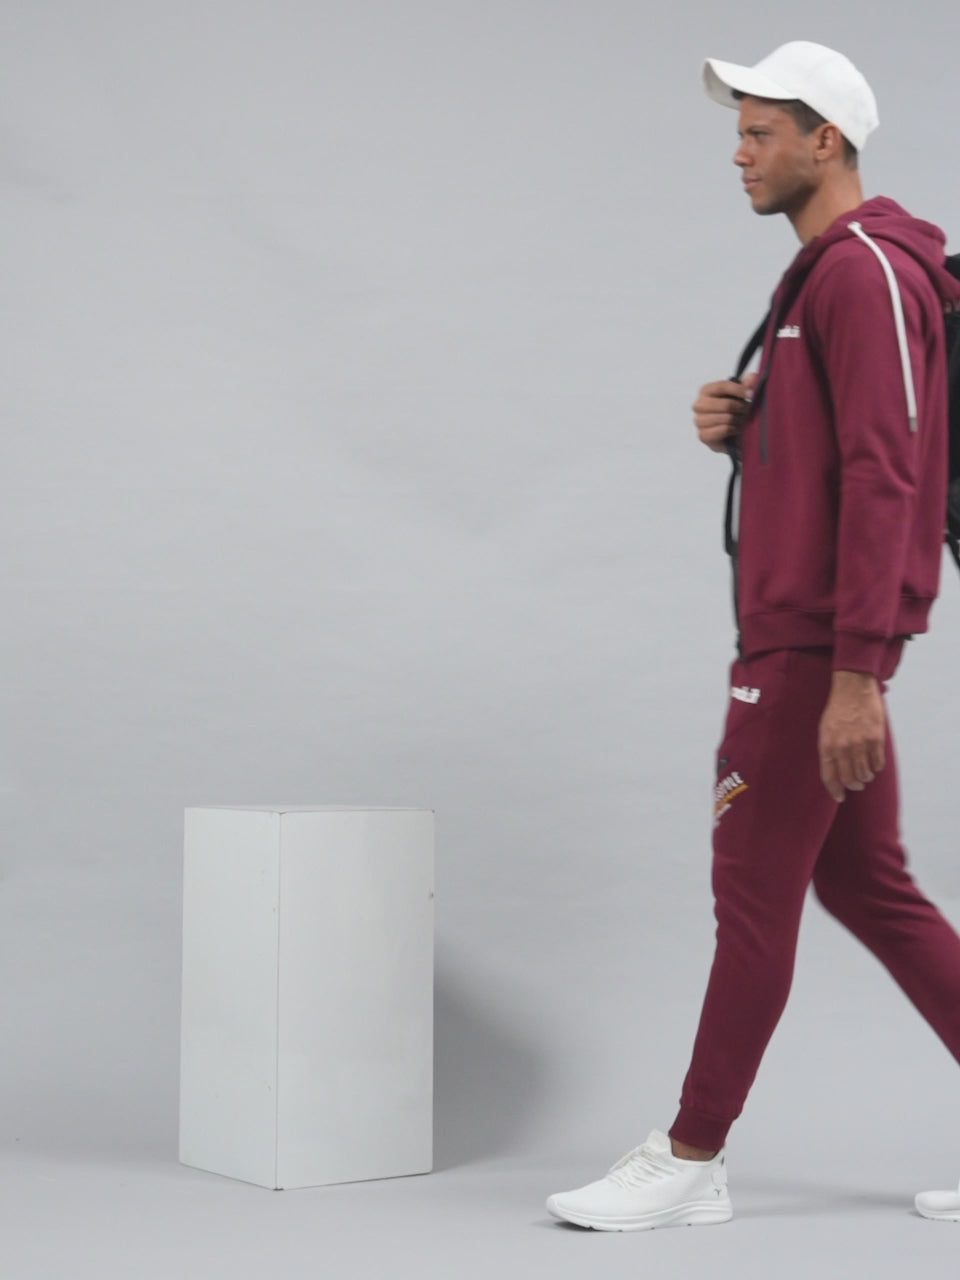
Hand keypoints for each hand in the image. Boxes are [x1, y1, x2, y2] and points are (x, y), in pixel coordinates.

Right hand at [693, 373, 757, 451]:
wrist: (727, 435)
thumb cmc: (731, 412)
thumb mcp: (739, 396)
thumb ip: (745, 386)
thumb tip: (753, 376)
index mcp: (705, 391)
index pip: (722, 386)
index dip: (738, 390)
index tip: (751, 394)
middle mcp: (698, 405)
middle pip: (726, 404)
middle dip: (741, 408)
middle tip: (747, 411)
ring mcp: (699, 421)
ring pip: (726, 418)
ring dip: (738, 420)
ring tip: (741, 420)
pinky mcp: (702, 435)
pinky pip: (723, 430)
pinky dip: (733, 430)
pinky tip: (735, 429)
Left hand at [818, 670, 885, 802]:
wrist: (853, 687)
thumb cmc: (837, 708)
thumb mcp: (825, 729)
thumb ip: (829, 749)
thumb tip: (835, 769)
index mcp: (826, 745)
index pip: (829, 777)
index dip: (835, 790)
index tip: (840, 797)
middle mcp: (842, 747)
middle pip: (850, 779)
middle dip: (854, 785)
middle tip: (857, 785)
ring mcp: (860, 744)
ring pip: (865, 774)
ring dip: (866, 777)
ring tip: (867, 774)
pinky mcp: (875, 739)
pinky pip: (878, 763)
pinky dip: (877, 767)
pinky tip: (875, 763)